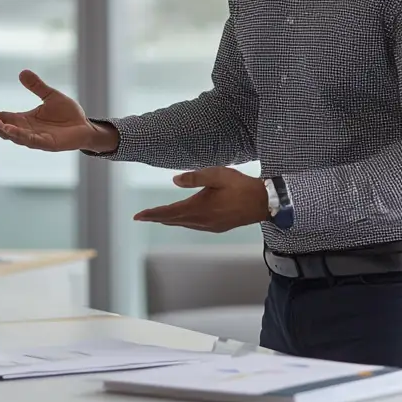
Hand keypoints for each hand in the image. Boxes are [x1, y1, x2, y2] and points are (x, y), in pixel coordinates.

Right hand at [0, 70, 104, 151]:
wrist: (85, 127)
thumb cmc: (68, 114)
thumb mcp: (50, 96)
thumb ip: (36, 86)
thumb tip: (22, 72)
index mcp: (23, 120)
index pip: (0, 117)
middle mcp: (25, 131)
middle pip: (0, 129)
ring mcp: (35, 139)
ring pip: (12, 136)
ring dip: (1, 129)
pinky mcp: (46, 144)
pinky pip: (29, 140)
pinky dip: (18, 135)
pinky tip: (11, 129)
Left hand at [133, 168, 269, 231]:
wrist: (263, 202)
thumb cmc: (240, 186)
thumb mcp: (217, 175)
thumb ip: (195, 177)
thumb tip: (175, 181)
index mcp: (199, 207)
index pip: (169, 212)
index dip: (152, 213)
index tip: (138, 216)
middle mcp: (201, 220)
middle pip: (173, 220)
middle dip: (156, 217)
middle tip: (142, 217)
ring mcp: (209, 226)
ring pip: (183, 224)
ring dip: (169, 220)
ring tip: (157, 216)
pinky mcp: (217, 227)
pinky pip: (194, 225)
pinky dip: (182, 222)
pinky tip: (182, 219)